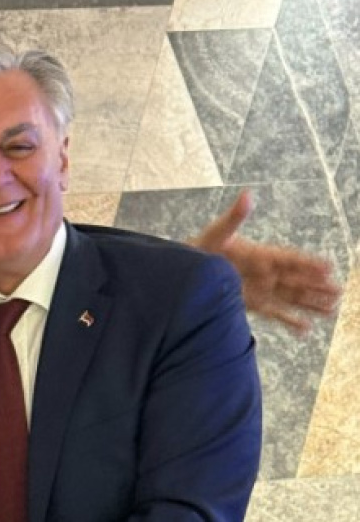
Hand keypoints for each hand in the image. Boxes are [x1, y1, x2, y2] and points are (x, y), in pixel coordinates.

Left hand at [190, 190, 340, 332]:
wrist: (185, 271)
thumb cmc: (201, 248)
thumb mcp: (218, 231)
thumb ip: (235, 216)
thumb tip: (247, 195)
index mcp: (260, 253)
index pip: (289, 258)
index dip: (308, 263)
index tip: (328, 266)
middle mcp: (264, 272)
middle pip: (296, 279)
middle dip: (317, 285)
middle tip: (339, 290)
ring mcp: (259, 289)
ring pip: (291, 297)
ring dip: (310, 303)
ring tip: (332, 309)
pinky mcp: (251, 304)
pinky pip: (274, 313)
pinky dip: (289, 321)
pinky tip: (305, 329)